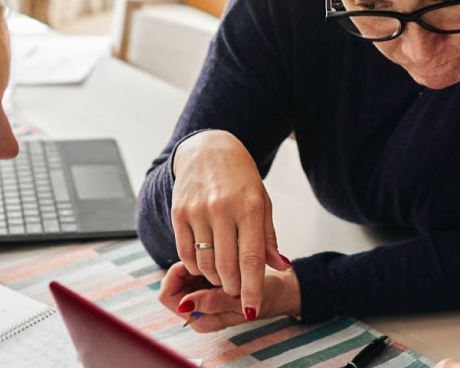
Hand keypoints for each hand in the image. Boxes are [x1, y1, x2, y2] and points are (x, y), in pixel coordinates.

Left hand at [158, 261, 299, 332]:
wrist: (281, 290)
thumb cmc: (264, 296)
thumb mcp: (239, 300)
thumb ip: (212, 302)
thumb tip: (184, 303)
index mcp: (201, 320)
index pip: (168, 296)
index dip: (176, 277)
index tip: (194, 264)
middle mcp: (197, 310)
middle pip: (172, 285)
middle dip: (185, 269)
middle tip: (206, 256)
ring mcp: (201, 297)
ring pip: (182, 275)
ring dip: (195, 262)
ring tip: (215, 255)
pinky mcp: (208, 285)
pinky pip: (194, 269)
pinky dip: (202, 259)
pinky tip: (218, 253)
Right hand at [169, 130, 291, 318]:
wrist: (209, 149)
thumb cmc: (241, 180)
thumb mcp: (262, 204)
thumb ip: (268, 239)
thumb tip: (281, 267)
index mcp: (250, 207)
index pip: (251, 259)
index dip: (252, 288)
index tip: (252, 309)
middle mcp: (222, 209)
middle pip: (226, 266)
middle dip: (233, 287)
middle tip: (237, 292)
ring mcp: (198, 210)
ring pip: (204, 262)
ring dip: (214, 278)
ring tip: (222, 277)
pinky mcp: (178, 212)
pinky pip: (185, 252)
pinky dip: (196, 266)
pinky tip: (205, 264)